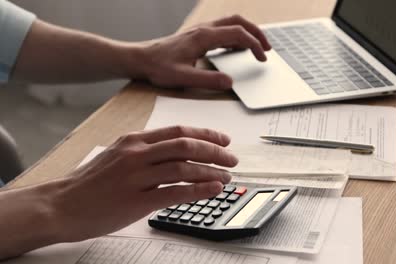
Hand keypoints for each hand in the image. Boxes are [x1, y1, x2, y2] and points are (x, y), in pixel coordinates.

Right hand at [50, 126, 237, 241]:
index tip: (223, 140)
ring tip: (226, 175)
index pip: (179, 131)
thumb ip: (145, 151)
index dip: (206, 134)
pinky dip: (199, 189)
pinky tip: (213, 189)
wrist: (60, 205)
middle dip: (215, 151)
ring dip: (211, 170)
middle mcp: (137, 153)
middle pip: (186, 145)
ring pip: (184, 167)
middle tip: (232, 159)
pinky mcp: (136, 200)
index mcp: (134, 140)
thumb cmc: (88, 183)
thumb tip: (175, 154)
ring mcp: (136, 176)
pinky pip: (175, 192)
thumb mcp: (116, 156)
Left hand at [136, 15, 270, 89]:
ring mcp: (200, 31)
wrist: (141, 59)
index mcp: (204, 37)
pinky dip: (236, 36)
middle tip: (268, 48)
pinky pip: (222, 30)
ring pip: (231, 23)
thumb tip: (230, 82)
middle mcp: (204, 29)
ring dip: (247, 32)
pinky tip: (237, 48)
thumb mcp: (183, 78)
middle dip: (257, 33)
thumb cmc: (159, 68)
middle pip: (238, 21)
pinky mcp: (197, 36)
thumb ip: (208, 81)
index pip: (238, 34)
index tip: (262, 58)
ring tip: (257, 47)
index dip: (254, 44)